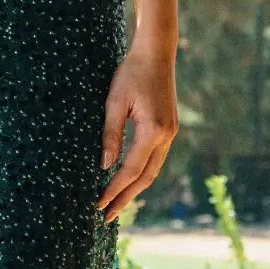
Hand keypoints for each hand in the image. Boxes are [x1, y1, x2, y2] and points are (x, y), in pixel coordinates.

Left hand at [96, 42, 177, 223]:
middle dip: (126, 198)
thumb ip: (110, 135)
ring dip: (135, 188)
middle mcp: (166, 135)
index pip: (130, 170)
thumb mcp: (114, 101)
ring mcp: (171, 132)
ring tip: (117, 203)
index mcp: (153, 130)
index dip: (114, 190)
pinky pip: (155, 157)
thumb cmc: (132, 72)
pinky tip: (128, 178)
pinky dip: (141, 172)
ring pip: (153, 169)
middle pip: (146, 177)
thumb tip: (104, 166)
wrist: (156, 52)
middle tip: (107, 216)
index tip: (99, 205)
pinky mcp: (168, 127)